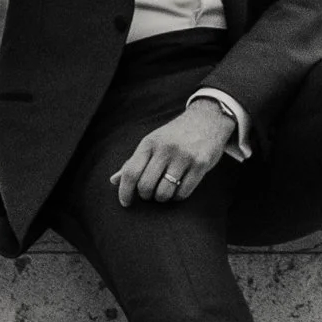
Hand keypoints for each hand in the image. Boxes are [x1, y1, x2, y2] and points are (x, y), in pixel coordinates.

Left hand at [113, 101, 234, 206]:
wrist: (208, 118)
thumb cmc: (175, 135)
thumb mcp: (152, 142)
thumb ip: (134, 161)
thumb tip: (114, 180)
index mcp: (150, 142)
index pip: (131, 172)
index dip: (125, 191)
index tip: (125, 202)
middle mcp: (166, 148)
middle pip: (146, 186)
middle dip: (146, 196)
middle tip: (150, 193)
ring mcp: (184, 156)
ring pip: (164, 192)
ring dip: (162, 198)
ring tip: (164, 191)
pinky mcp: (201, 164)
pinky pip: (183, 193)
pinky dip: (178, 196)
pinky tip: (179, 189)